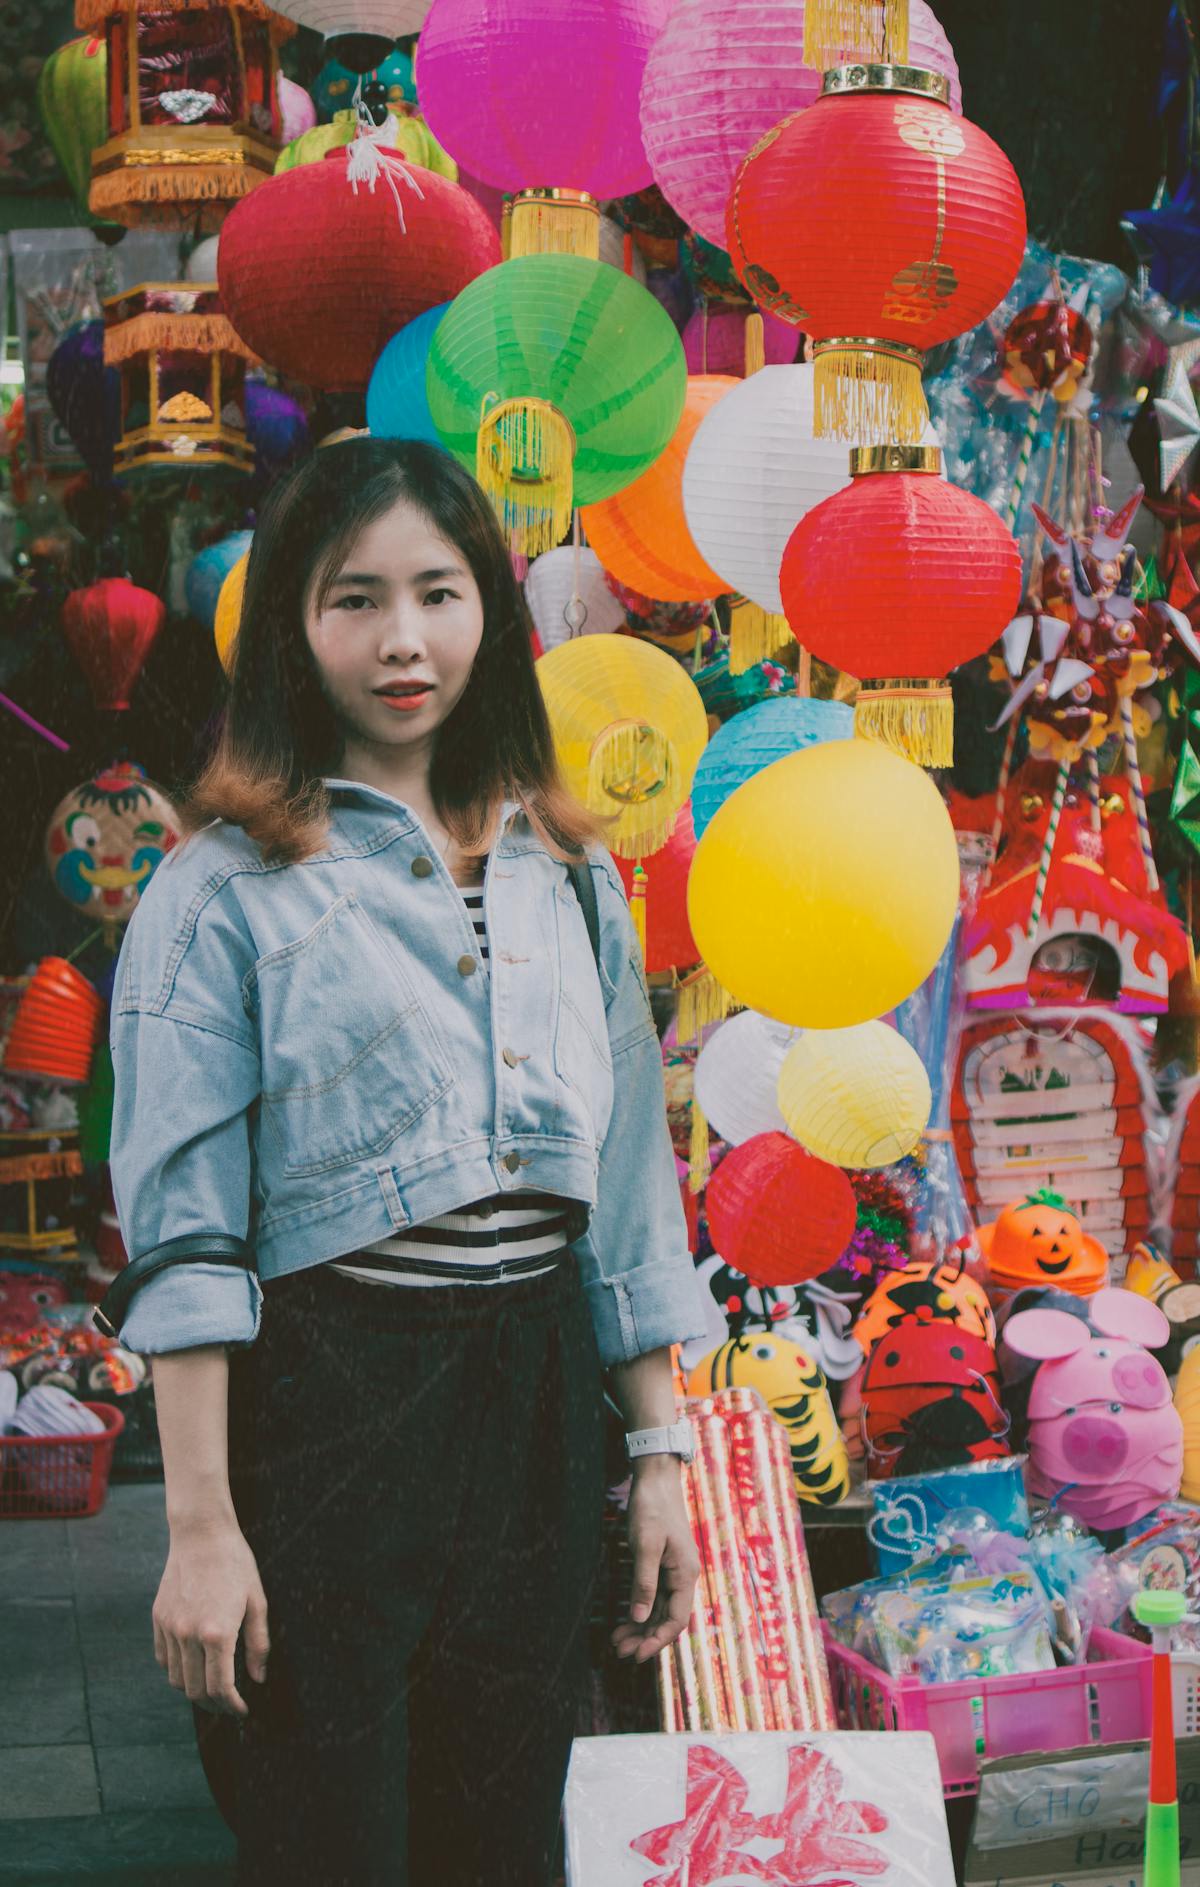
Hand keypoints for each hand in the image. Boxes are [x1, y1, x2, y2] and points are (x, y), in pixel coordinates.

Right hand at [152, 1519, 270, 1717]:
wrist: (201, 1533)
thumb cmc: (235, 1564)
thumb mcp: (258, 1602)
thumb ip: (258, 1644)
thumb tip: (258, 1678)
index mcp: (217, 1633)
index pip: (220, 1688)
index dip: (232, 1706)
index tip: (242, 1710)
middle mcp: (188, 1635)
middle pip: (196, 1690)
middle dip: (215, 1704)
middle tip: (230, 1704)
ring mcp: (170, 1627)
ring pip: (176, 1679)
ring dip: (194, 1690)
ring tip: (212, 1687)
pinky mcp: (158, 1619)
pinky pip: (163, 1658)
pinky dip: (176, 1670)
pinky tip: (193, 1665)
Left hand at [611, 1457, 699, 1665]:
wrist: (656, 1479)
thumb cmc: (652, 1508)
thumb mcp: (645, 1545)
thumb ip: (643, 1582)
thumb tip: (640, 1617)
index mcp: (685, 1574)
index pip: (676, 1620)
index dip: (657, 1640)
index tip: (637, 1655)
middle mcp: (683, 1576)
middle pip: (667, 1618)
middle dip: (644, 1637)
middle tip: (619, 1652)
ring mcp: (674, 1571)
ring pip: (659, 1609)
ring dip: (639, 1626)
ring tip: (616, 1641)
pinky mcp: (663, 1564)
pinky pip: (653, 1595)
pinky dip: (639, 1608)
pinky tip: (624, 1621)